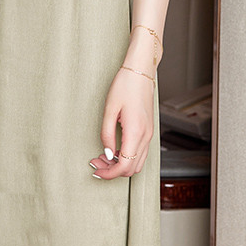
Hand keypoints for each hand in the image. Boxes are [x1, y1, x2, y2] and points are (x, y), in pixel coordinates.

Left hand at [89, 57, 155, 179]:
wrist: (141, 71)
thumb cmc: (125, 85)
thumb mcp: (110, 109)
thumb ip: (107, 134)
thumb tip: (106, 153)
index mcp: (135, 132)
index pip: (124, 166)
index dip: (109, 173)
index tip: (97, 171)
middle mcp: (146, 136)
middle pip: (132, 168)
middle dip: (113, 170)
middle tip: (96, 163)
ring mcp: (149, 134)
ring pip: (138, 163)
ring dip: (120, 165)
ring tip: (103, 157)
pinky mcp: (148, 130)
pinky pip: (140, 153)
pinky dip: (127, 157)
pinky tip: (114, 150)